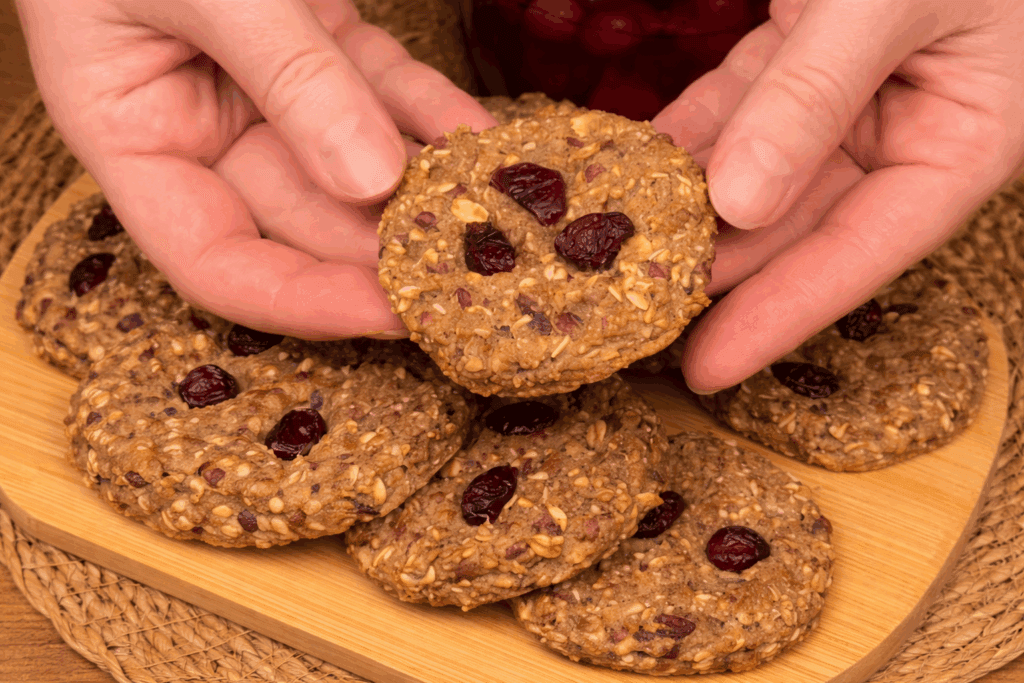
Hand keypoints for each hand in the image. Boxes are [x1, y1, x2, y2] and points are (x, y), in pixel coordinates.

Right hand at [15, 0, 495, 337]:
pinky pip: (385, 92)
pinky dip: (435, 115)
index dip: (300, 301)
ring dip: (426, 193)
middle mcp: (202, 126)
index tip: (387, 315)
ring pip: (355, 162)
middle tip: (469, 281)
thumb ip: (288, 79)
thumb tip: (374, 182)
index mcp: (134, 135)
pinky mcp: (321, 41)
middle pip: (303, 220)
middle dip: (385, 253)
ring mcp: (267, 87)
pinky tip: (489, 145)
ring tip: (498, 225)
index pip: (215, 259)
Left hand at [652, 0, 1023, 390]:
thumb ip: (816, 94)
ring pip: (752, 175)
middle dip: (713, 274)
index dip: (783, 313)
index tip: (708, 368)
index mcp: (963, 140)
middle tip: (630, 323)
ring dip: (680, 215)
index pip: (863, 251)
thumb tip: (737, 201)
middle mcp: (904, 130)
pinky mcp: (797, 57)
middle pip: (795, 227)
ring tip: (608, 264)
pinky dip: (677, 143)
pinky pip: (728, 113)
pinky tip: (621, 176)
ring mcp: (846, 96)